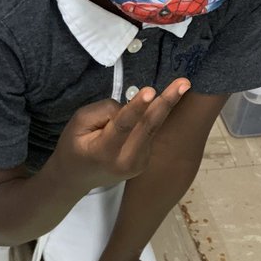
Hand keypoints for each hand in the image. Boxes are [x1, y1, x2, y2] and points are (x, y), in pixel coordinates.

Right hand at [55, 79, 189, 189]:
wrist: (78, 177)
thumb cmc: (74, 145)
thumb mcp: (78, 122)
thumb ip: (104, 111)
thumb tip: (132, 105)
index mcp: (104, 152)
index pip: (122, 125)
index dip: (137, 107)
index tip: (151, 91)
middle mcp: (126, 161)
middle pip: (148, 127)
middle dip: (167, 102)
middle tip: (185, 83)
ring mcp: (138, 164)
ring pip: (151, 127)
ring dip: (162, 106)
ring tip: (181, 86)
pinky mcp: (145, 162)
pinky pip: (149, 133)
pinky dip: (147, 120)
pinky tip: (139, 118)